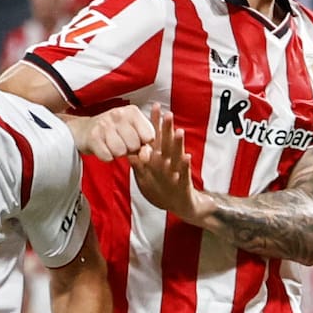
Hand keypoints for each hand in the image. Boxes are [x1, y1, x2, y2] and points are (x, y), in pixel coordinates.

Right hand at [71, 104, 154, 161]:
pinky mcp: (93, 136)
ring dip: (116, 153)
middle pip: (135, 146)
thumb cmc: (112, 132)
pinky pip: (108, 157)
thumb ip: (145, 145)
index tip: (134, 138)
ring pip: (121, 152)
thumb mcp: (132, 133)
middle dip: (128, 149)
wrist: (83, 130)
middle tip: (119, 142)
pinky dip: (106, 156)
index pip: (149, 137)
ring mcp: (105, 124)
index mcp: (132, 112)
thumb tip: (146, 157)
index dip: (142, 143)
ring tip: (111, 144)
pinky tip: (102, 147)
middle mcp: (118, 114)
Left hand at [129, 104, 196, 219]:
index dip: (155, 123)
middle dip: (166, 128)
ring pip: (176, 156)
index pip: (156, 137)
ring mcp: (176, 172)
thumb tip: (125, 149)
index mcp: (159, 158)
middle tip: (167, 113)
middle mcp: (168, 162)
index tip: (154, 107)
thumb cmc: (162, 189)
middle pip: (167, 142)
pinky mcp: (183, 183)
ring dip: (177, 144)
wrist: (182, 205)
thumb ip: (138, 162)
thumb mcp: (145, 176)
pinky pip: (184, 174)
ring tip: (179, 131)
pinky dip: (185, 166)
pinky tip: (187, 157)